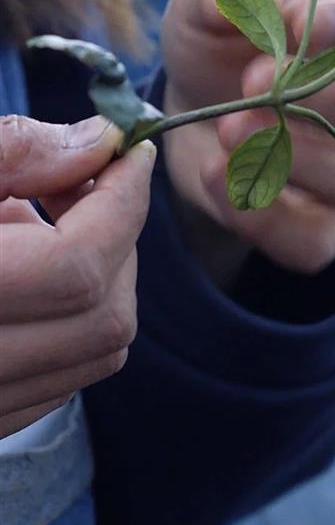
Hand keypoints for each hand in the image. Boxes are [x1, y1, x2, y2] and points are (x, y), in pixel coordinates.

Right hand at [0, 115, 154, 439]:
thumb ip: (13, 152)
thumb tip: (101, 145)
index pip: (78, 266)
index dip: (122, 202)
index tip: (130, 152)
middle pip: (104, 316)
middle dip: (115, 239)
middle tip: (80, 184)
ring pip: (96, 353)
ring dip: (98, 280)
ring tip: (41, 224)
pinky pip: (62, 379)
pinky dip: (73, 322)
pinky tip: (26, 274)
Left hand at [160, 0, 334, 273]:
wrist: (189, 113)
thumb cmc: (218, 43)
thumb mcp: (205, 2)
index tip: (303, 26)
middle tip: (256, 82)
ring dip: (307, 159)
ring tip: (231, 130)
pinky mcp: (329, 227)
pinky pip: (321, 239)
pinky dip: (265, 215)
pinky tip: (217, 176)